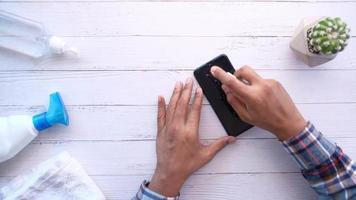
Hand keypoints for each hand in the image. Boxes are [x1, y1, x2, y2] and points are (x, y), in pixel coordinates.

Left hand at [149, 78, 235, 196]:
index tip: (199, 89)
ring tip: (178, 84)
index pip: (195, 110)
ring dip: (175, 94)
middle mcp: (178, 127)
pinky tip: (161, 97)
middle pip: (182, 105)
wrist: (170, 173)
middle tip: (188, 80)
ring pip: (171, 107)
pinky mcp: (160, 131)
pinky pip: (160, 116)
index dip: (197, 98)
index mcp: (190, 132)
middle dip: (186, 91)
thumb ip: (219, 145)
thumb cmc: (188, 164)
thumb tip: (232, 139)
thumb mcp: (206, 155)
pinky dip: (160, 106)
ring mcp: (168, 128)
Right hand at [211, 66, 306, 140]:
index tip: (214, 69)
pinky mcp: (275, 82)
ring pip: (253, 76)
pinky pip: (261, 80)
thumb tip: (227, 89)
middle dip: (236, 73)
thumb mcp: (245, 115)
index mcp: (252, 96)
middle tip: (236, 82)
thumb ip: (234, 101)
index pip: (232, 82)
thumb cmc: (268, 121)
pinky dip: (258, 86)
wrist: (288, 122)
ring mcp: (270, 82)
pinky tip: (262, 97)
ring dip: (248, 82)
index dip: (221, 75)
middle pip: (243, 70)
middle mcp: (261, 86)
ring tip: (253, 97)